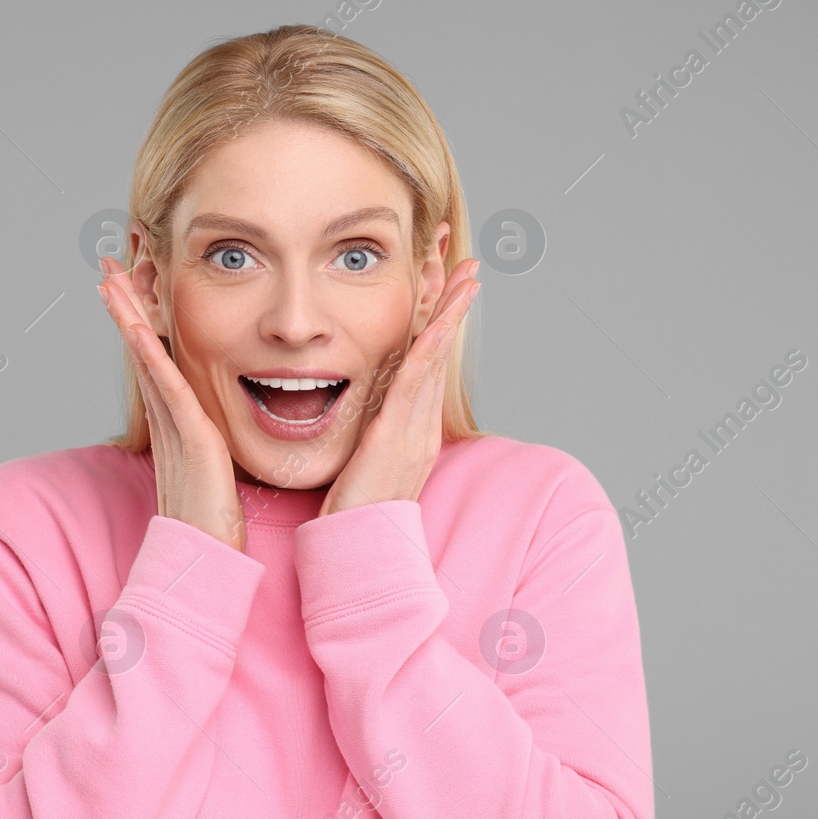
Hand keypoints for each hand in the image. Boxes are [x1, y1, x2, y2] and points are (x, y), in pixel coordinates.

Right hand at [97, 257, 248, 551]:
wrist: (203, 561)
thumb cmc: (215, 527)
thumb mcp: (217, 476)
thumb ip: (216, 452)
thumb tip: (221, 442)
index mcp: (177, 425)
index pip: (157, 362)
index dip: (142, 324)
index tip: (132, 290)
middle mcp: (168, 420)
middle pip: (142, 350)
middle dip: (124, 307)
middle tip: (107, 268)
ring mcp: (174, 426)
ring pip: (146, 358)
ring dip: (127, 317)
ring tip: (109, 278)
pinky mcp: (189, 436)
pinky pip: (166, 385)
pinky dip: (150, 353)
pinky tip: (136, 326)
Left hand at [317, 259, 481, 517]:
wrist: (358, 556)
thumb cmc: (353, 518)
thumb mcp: (363, 468)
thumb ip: (366, 439)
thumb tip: (358, 417)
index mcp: (413, 431)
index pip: (426, 364)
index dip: (436, 322)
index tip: (441, 285)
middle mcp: (421, 426)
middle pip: (439, 352)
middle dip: (451, 304)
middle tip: (465, 262)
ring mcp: (413, 431)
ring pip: (435, 359)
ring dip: (449, 312)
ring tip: (464, 274)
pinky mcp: (395, 438)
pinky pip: (415, 383)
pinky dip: (430, 347)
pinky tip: (439, 320)